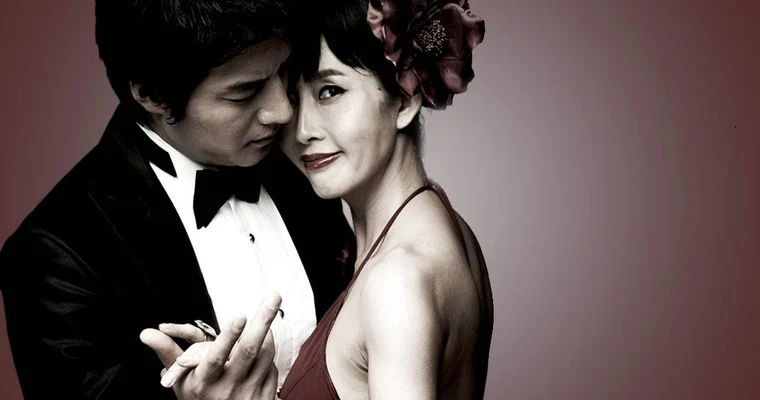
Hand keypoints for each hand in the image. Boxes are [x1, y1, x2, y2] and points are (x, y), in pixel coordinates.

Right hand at [141, 292, 281, 399]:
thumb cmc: (198, 397)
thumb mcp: (180, 379)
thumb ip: (168, 352)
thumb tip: (146, 333)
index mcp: (204, 381)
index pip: (217, 357)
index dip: (228, 336)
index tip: (239, 316)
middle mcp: (227, 387)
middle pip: (249, 350)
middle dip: (263, 321)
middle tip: (274, 297)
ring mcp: (248, 392)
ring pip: (265, 355)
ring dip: (267, 332)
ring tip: (267, 316)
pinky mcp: (264, 395)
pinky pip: (272, 367)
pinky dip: (268, 352)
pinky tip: (263, 345)